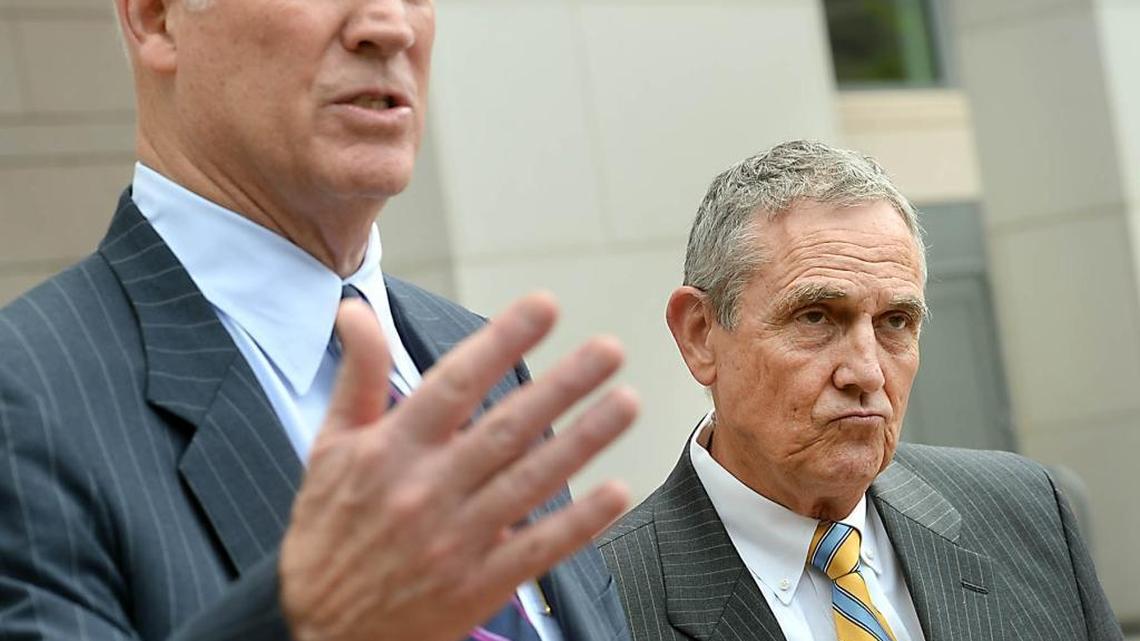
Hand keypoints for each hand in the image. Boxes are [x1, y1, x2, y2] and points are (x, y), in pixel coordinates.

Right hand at [280, 292, 637, 640]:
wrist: (320, 631)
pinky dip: (578, 522)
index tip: (543, 307)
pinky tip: (616, 491)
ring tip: (626, 402)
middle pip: (505, 427)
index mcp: (390, 450)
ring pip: (530, 481)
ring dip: (584, 440)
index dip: (502, 341)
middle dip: (562, 384)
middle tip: (610, 349)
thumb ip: (357, 377)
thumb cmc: (328, 532)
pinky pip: (537, 548)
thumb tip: (357, 312)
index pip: (454, 383)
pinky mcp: (476, 586)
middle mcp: (426, 489)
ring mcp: (454, 540)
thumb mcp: (328, 448)